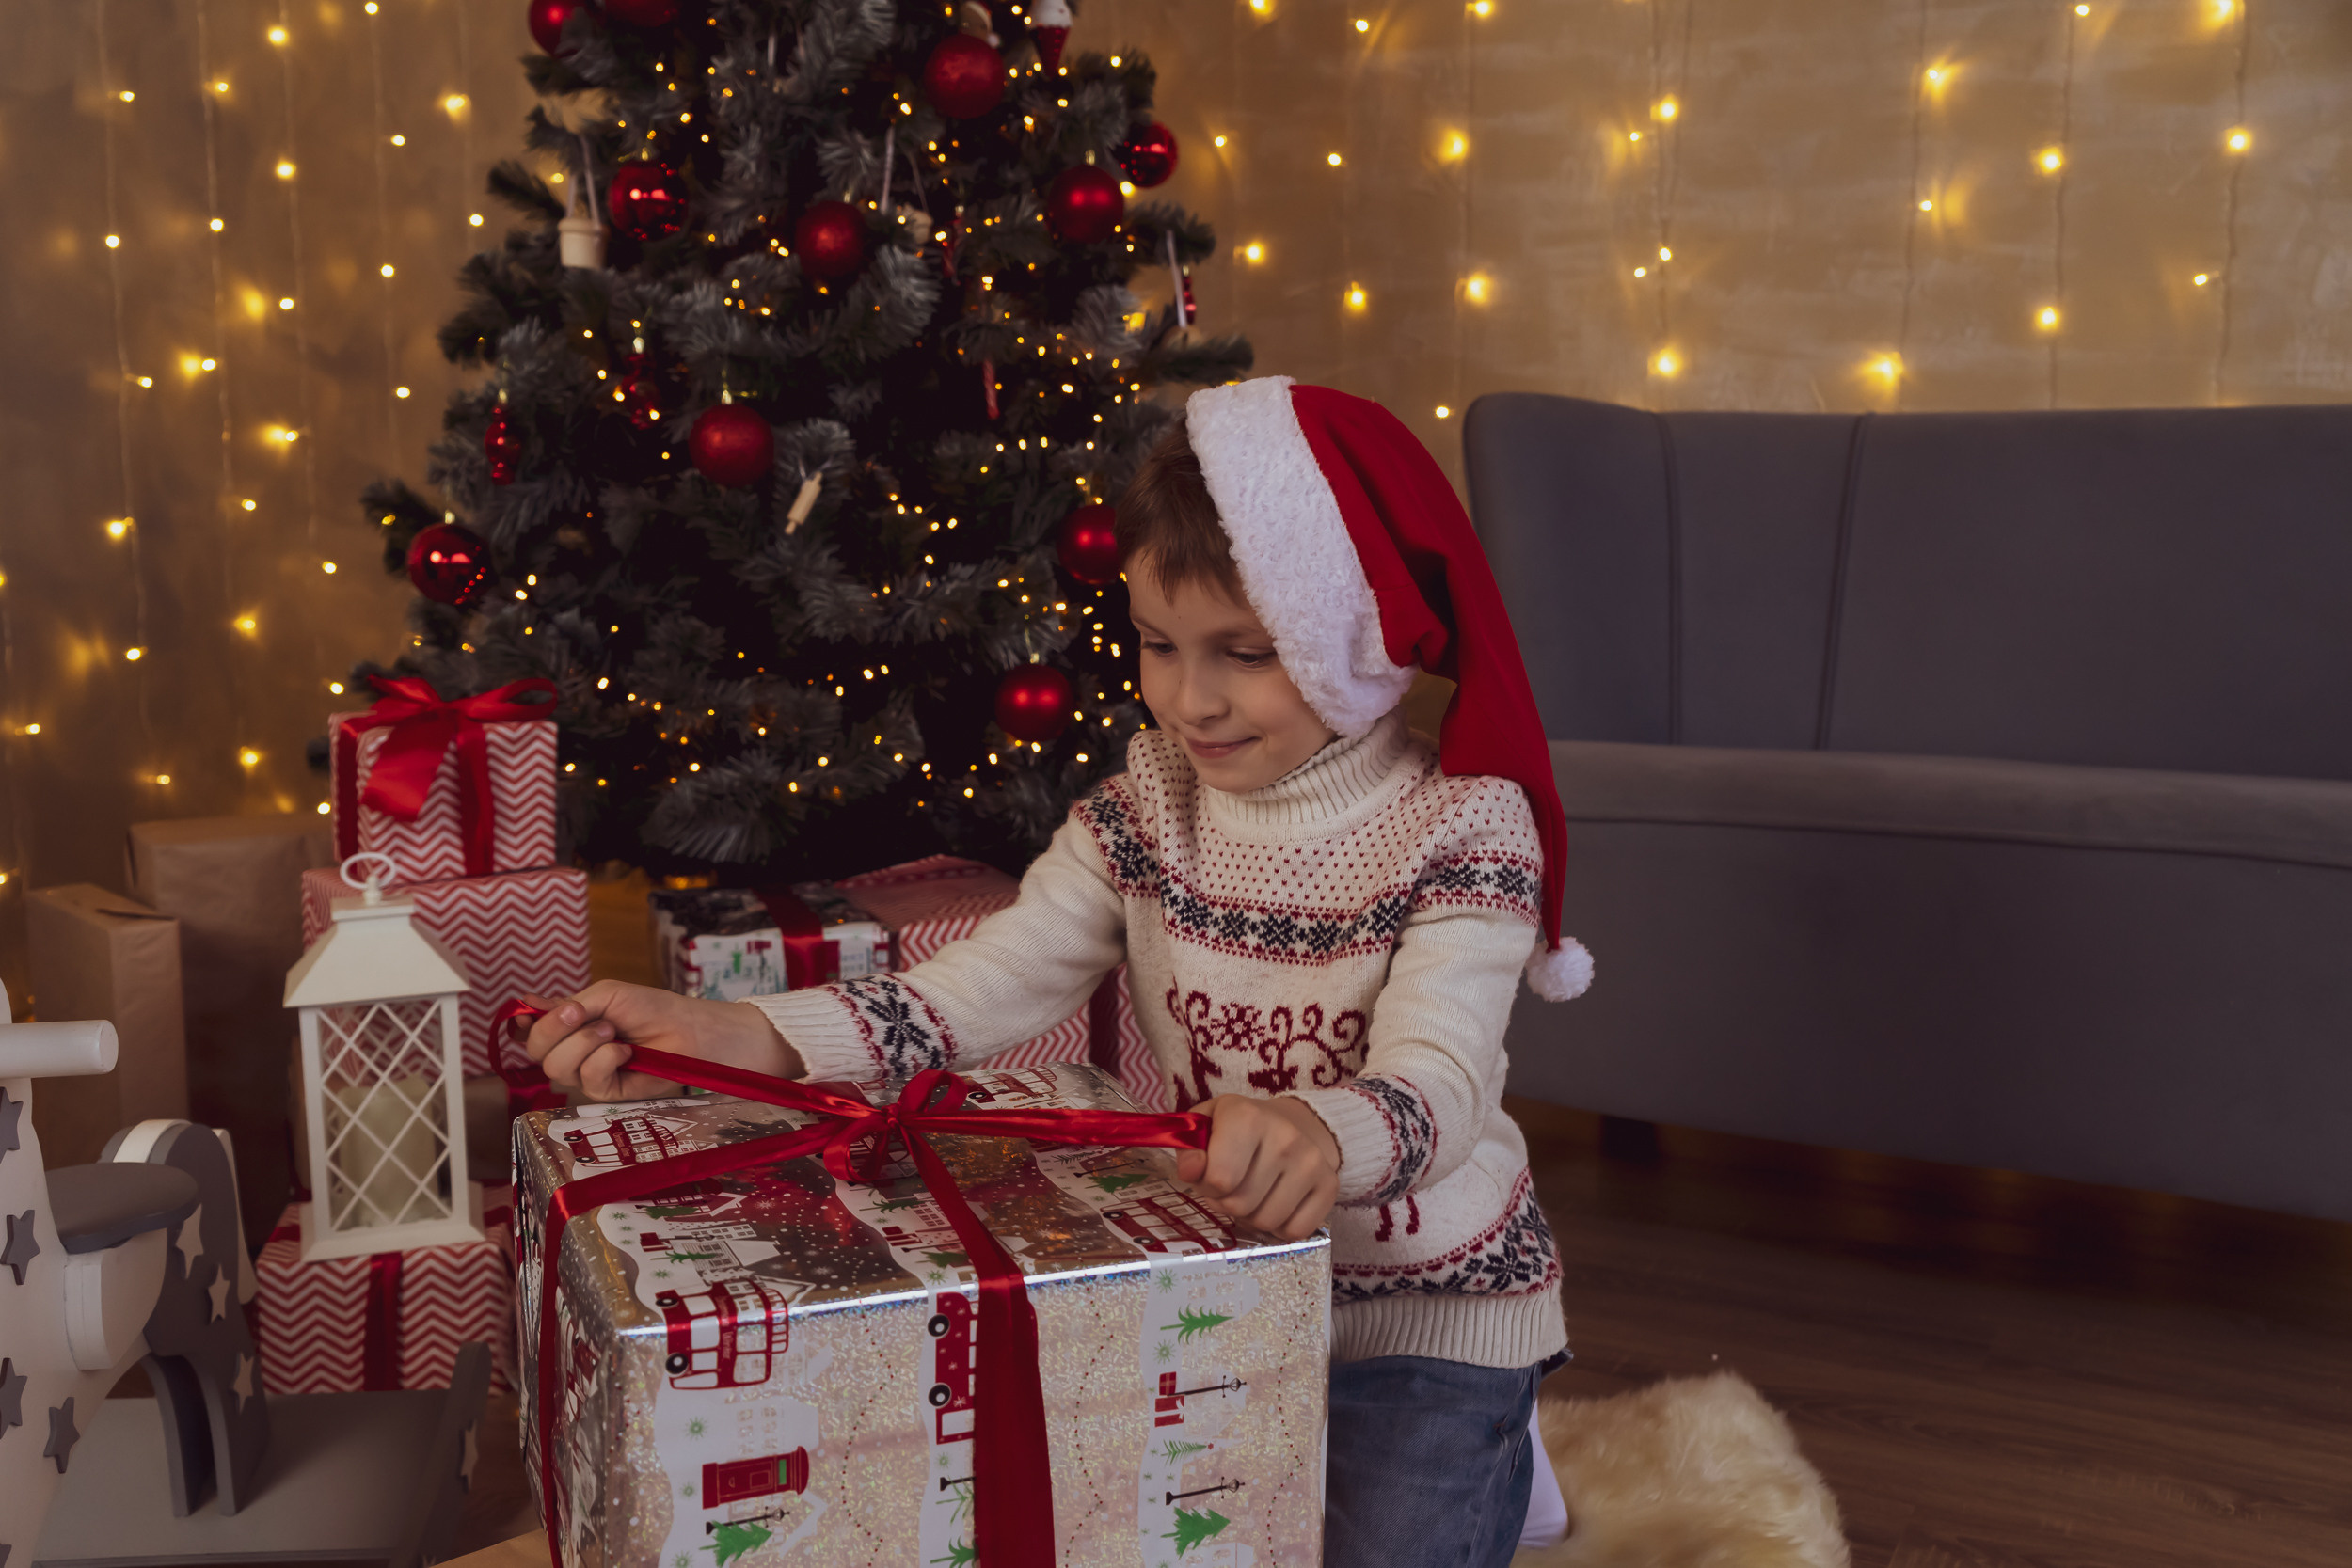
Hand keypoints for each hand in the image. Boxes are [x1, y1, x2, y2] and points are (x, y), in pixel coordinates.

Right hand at [519, 982, 804, 1102]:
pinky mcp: (611, 1093)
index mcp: (572, 1026)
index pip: (532, 1032)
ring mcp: (592, 1074)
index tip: (535, 1015)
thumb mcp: (608, 996)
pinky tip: (626, 1052)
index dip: (527, 1026)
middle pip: (537, 1053)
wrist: (695, 1031)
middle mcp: (576, 1052)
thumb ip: (567, 1004)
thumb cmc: (656, 1009)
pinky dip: (604, 1061)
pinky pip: (588, 1082)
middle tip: (586, 1015)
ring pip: (557, 1069)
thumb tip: (526, 1003)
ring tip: (614, 1032)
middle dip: (555, 1031)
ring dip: (583, 1044)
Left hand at [1173, 1095, 1341, 1242]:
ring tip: (1254, 1194)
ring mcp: (1312, 1162)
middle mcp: (1285, 1137)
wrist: (1291, 1124)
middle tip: (1233, 1186)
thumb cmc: (1238, 1129)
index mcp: (1247, 1117)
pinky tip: (1277, 1203)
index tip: (1213, 1174)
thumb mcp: (1205, 1126)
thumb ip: (1189, 1148)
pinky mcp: (1330, 1185)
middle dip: (1228, 1203)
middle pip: (1240, 1205)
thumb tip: (1191, 1172)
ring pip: (1266, 1222)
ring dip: (1252, 1217)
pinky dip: (1280, 1228)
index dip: (1208, 1186)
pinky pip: (1295, 1232)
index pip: (1218, 1178)